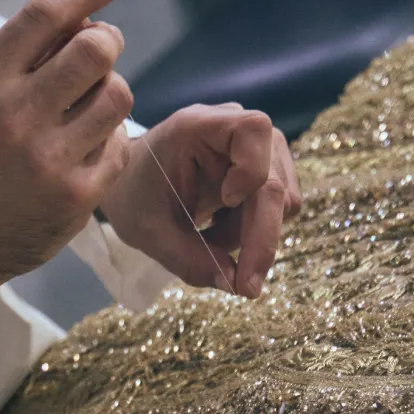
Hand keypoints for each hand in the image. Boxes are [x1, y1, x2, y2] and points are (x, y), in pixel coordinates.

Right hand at [0, 0, 132, 378]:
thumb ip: (14, 62)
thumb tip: (79, 20)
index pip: (46, 14)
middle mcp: (15, 115)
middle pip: (94, 50)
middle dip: (107, 43)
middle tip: (103, 53)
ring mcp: (48, 159)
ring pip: (116, 96)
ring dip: (112, 93)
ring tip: (94, 106)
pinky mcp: (75, 197)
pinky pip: (118, 148)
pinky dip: (111, 141)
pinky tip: (91, 148)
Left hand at [98, 103, 301, 298]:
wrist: (131, 184)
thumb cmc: (134, 197)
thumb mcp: (151, 235)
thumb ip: (190, 260)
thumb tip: (236, 284)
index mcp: (198, 126)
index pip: (253, 131)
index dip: (251, 171)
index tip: (226, 202)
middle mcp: (234, 129)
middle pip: (274, 181)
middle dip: (260, 238)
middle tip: (244, 286)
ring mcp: (254, 149)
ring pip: (282, 200)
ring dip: (252, 234)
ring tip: (210, 241)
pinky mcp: (262, 170)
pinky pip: (277, 208)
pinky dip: (253, 232)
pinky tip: (220, 233)